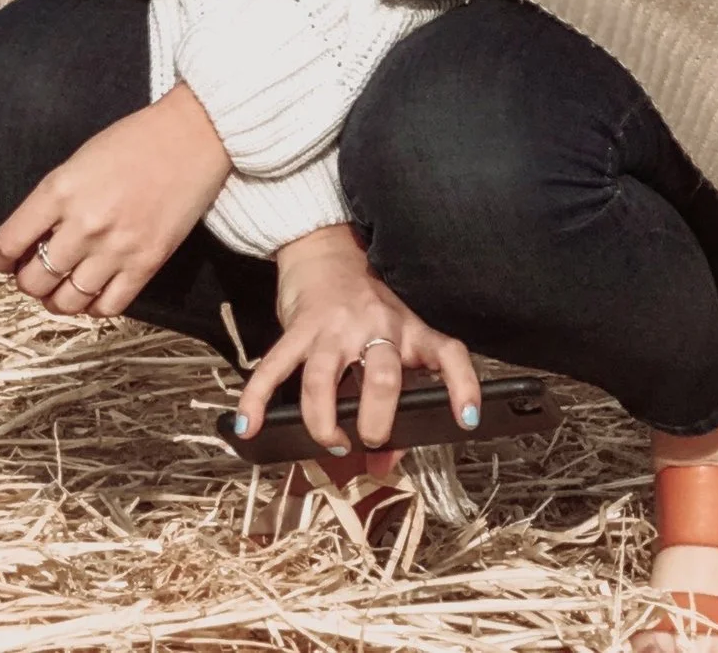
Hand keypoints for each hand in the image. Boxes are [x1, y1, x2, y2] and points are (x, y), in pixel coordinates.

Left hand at [0, 85, 229, 318]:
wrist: (190, 139)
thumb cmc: (133, 141)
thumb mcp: (78, 161)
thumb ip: (54, 199)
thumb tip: (33, 236)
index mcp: (59, 190)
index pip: (10, 241)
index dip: (0, 258)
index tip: (4, 260)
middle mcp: (83, 224)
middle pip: (35, 279)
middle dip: (27, 282)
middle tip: (31, 276)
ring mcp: (115, 248)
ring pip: (67, 301)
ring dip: (56, 301)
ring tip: (58, 292)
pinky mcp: (146, 265)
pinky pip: (107, 307)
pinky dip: (92, 308)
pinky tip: (90, 295)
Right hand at [235, 223, 480, 453]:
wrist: (324, 251)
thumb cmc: (364, 308)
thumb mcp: (391, 343)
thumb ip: (393, 401)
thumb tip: (382, 466)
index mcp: (408, 330)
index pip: (448, 354)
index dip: (463, 387)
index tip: (468, 420)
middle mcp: (375, 326)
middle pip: (383, 376)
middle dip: (377, 422)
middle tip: (370, 442)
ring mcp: (334, 326)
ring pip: (324, 377)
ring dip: (324, 421)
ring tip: (330, 442)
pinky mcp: (298, 326)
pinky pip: (275, 366)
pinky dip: (258, 399)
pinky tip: (249, 426)